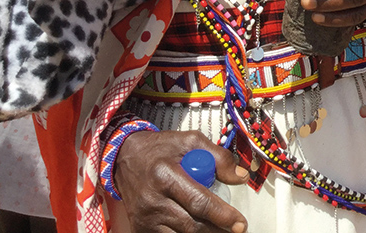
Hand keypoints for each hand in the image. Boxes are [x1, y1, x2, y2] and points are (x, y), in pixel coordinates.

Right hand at [113, 130, 248, 232]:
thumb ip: (218, 157)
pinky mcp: (140, 227)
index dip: (222, 215)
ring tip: (221, 231)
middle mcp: (153, 200)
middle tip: (237, 230)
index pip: (199, 202)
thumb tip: (240, 177)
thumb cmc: (160, 149)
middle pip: (191, 225)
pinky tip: (201, 230)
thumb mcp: (191, 141)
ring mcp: (145, 217)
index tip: (240, 223)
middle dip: (217, 230)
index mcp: (166, 176)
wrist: (125, 157)